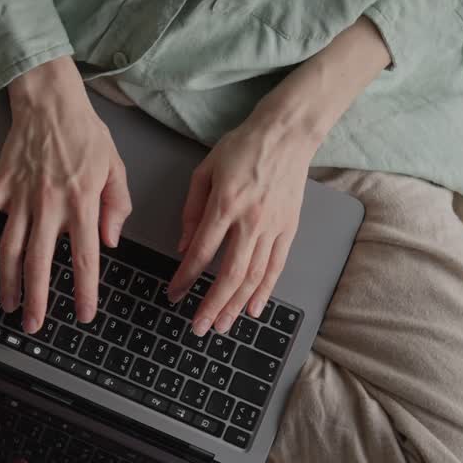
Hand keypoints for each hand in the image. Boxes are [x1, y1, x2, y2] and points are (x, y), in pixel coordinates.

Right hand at [0, 57, 131, 332]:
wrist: (51, 100)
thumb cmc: (85, 133)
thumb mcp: (116, 167)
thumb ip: (117, 206)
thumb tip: (110, 242)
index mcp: (82, 203)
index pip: (84, 257)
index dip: (84, 291)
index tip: (84, 314)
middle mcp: (49, 204)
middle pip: (40, 262)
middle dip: (38, 298)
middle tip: (36, 325)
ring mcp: (21, 195)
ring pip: (9, 247)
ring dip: (7, 280)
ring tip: (9, 304)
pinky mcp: (0, 184)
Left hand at [168, 16, 389, 335]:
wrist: (285, 134)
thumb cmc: (242, 148)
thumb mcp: (204, 171)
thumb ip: (191, 211)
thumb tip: (184, 248)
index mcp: (225, 203)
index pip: (202, 251)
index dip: (185, 277)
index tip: (174, 294)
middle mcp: (251, 220)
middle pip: (230, 274)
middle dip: (212, 305)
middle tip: (198, 327)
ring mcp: (273, 227)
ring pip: (254, 277)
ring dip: (236, 305)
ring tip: (221, 325)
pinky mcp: (289, 229)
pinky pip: (276, 267)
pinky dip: (264, 291)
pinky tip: (253, 309)